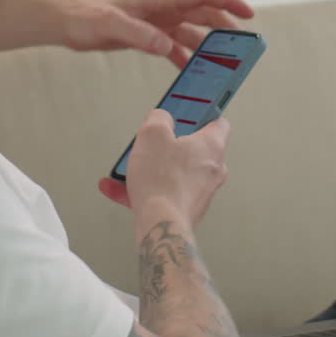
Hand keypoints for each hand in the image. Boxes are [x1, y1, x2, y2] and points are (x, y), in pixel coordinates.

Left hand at [52, 0, 254, 67]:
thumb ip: (140, 34)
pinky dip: (183, 58)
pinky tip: (190, 72)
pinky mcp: (144, 35)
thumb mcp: (110, 24)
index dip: (228, 2)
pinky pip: (172, 46)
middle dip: (223, 28)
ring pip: (189, 32)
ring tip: (219, 65)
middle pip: (202, 14)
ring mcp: (154, 21)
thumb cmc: (83, 14)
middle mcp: (161, 6)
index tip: (249, 14)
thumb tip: (166, 46)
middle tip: (240, 48)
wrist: (62, 19)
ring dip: (204, 47)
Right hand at [98, 110, 229, 230]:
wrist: (160, 223)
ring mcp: (201, 192)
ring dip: (152, 169)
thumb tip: (162, 119)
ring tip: (128, 167)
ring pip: (175, 173)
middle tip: (155, 142)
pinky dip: (143, 189)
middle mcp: (212, 170)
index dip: (205, 116)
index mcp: (211, 147)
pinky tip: (116, 188)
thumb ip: (158, 118)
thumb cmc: (162, 179)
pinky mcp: (187, 209)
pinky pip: (164, 193)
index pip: (219, 124)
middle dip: (173, 145)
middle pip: (195, 150)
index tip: (192, 113)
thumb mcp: (153, 134)